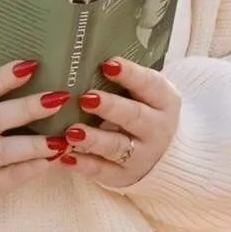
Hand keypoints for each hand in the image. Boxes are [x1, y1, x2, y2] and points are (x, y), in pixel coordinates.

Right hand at [0, 58, 70, 218]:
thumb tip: (19, 79)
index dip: (1, 77)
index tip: (30, 66)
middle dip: (27, 108)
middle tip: (58, 98)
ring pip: (2, 151)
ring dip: (35, 143)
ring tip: (62, 137)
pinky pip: (7, 179)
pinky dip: (31, 168)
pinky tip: (51, 160)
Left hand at [60, 57, 179, 188]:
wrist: (166, 153)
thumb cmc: (144, 110)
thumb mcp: (146, 93)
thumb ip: (125, 78)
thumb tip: (83, 54)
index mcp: (164, 101)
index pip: (150, 85)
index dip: (130, 75)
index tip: (108, 64)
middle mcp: (156, 129)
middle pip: (134, 117)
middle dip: (110, 107)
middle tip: (85, 98)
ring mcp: (141, 155)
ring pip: (117, 147)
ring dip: (93, 139)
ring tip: (71, 132)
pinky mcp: (123, 176)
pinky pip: (102, 171)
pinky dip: (83, 164)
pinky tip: (64, 156)